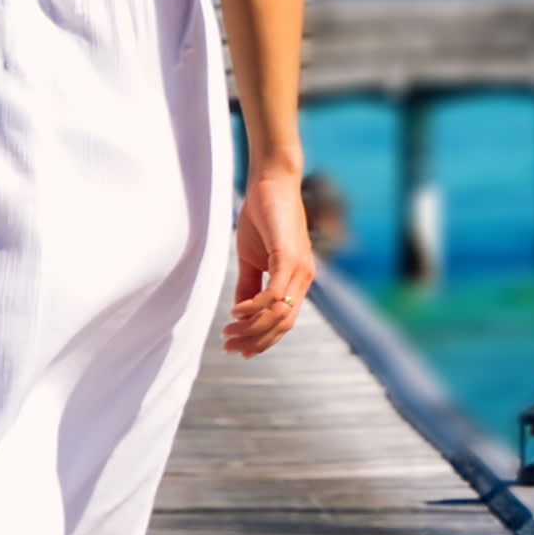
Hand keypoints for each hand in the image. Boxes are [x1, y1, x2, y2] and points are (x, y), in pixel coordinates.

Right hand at [225, 165, 316, 355]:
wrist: (271, 183)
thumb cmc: (263, 218)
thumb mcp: (252, 259)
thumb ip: (250, 285)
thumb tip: (240, 313)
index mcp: (297, 281)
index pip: (284, 323)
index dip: (263, 340)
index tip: (239, 350)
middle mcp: (304, 278)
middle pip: (283, 325)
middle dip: (255, 341)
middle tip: (229, 347)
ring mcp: (299, 269)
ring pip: (280, 314)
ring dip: (252, 328)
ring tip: (229, 332)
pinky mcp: (288, 257)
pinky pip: (274, 293)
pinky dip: (255, 307)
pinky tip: (236, 311)